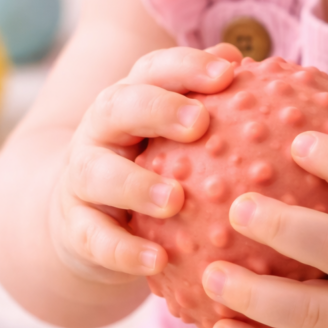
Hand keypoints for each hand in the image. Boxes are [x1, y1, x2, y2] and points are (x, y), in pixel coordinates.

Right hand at [50, 44, 238, 283]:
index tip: (229, 72)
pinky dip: (124, 250)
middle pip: (120, 106)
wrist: (85, 220)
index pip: (155, 71)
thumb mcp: (177, 139)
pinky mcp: (75, 227)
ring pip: (98, 173)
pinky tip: (158, 261)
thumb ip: (211, 109)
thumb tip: (252, 67)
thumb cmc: (153, 170)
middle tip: (199, 123)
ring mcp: (82, 179)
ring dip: (136, 185)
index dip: (188, 67)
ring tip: (174, 200)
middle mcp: (101, 131)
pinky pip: (95, 238)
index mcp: (132, 100)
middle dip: (158, 110)